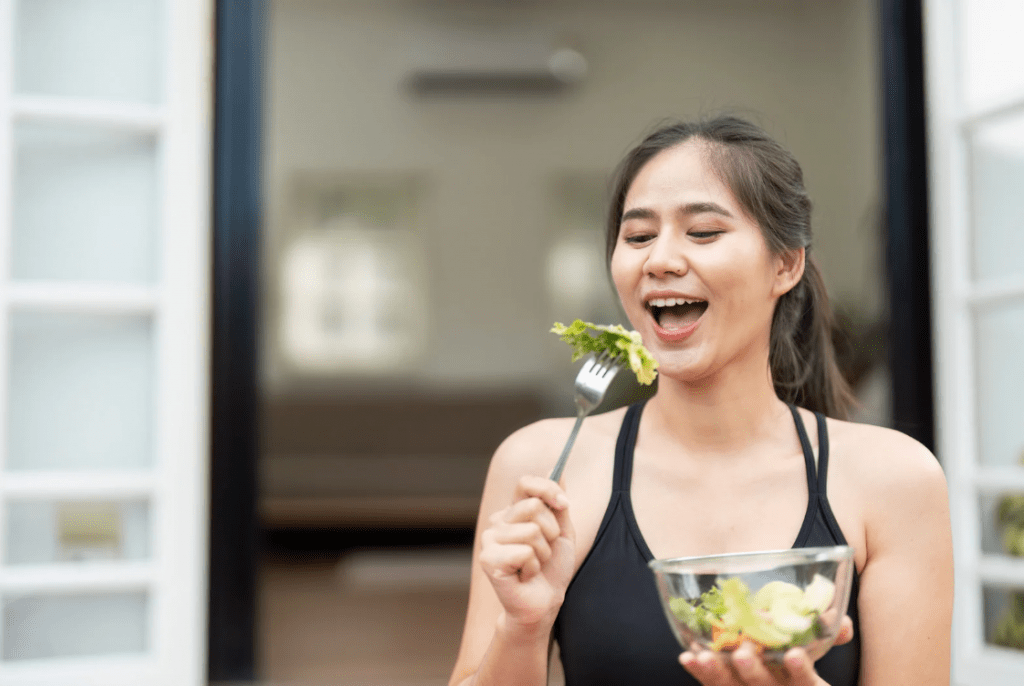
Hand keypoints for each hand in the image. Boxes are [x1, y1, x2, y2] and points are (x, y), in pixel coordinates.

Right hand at [478, 475, 575, 628]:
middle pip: (533, 506)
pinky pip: (524, 552)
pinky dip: (533, 567)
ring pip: (532, 531)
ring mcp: (489, 539)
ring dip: (543, 553)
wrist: (544, 602)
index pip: (526, 483)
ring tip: (534, 565)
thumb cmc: (552, 569)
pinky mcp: (488, 559)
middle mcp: (498, 521)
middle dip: (551, 532)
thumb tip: (556, 468)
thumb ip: (557, 502)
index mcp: (513, 511)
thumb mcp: (562, 531)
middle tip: (545, 551)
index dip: (548, 489)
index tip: (565, 505)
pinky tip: (525, 575)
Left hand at [679, 616, 854, 685]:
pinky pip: (713, 685)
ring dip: (719, 673)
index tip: (795, 655)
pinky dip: (701, 672)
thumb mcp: (815, 650)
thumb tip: (843, 624)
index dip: (800, 671)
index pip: (805, 683)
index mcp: (802, 684)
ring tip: (706, 656)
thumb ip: (829, 634)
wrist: (775, 677)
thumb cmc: (796, 659)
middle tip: (743, 654)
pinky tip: (688, 657)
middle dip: (754, 673)